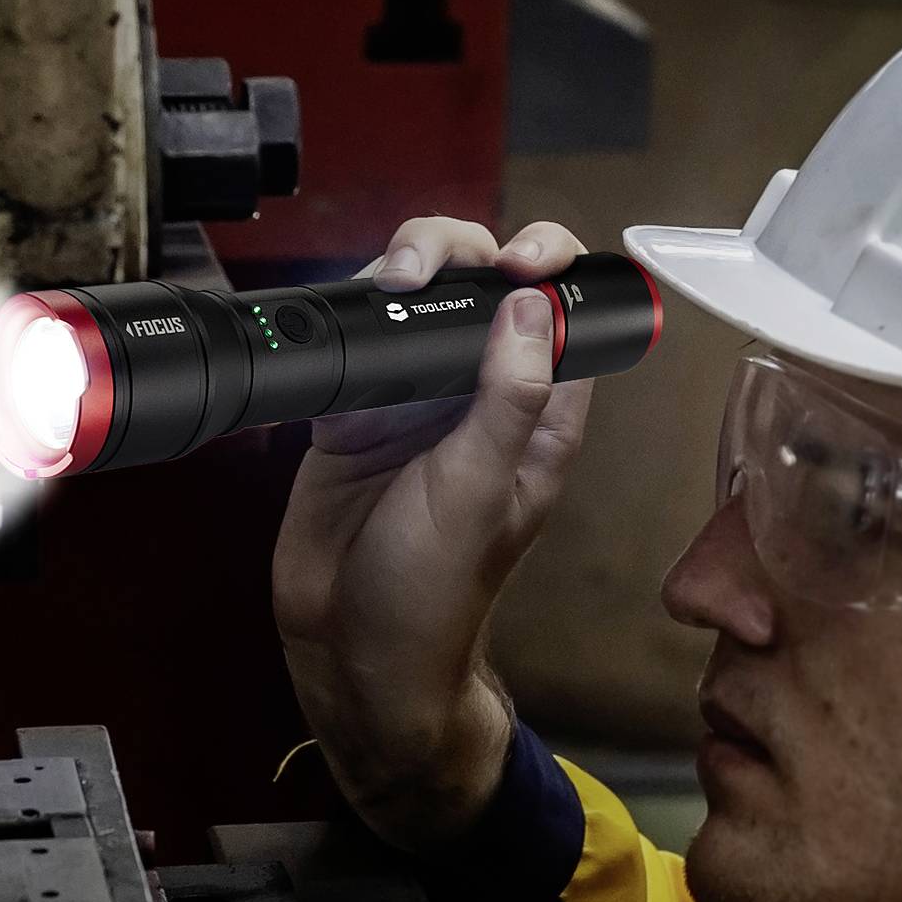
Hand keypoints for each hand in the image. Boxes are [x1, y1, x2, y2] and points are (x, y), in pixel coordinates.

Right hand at [270, 216, 593, 846]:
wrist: (346, 650)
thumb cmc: (431, 592)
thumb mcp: (478, 492)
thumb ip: (506, 398)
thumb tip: (532, 304)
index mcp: (537, 414)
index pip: (562, 311)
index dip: (547, 265)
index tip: (515, 260)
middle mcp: (478, 395)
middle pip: (482, 284)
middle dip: (459, 251)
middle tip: (420, 272)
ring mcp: (413, 400)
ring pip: (415, 300)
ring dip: (399, 273)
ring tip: (381, 287)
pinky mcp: (353, 411)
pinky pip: (356, 338)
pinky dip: (347, 315)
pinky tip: (339, 321)